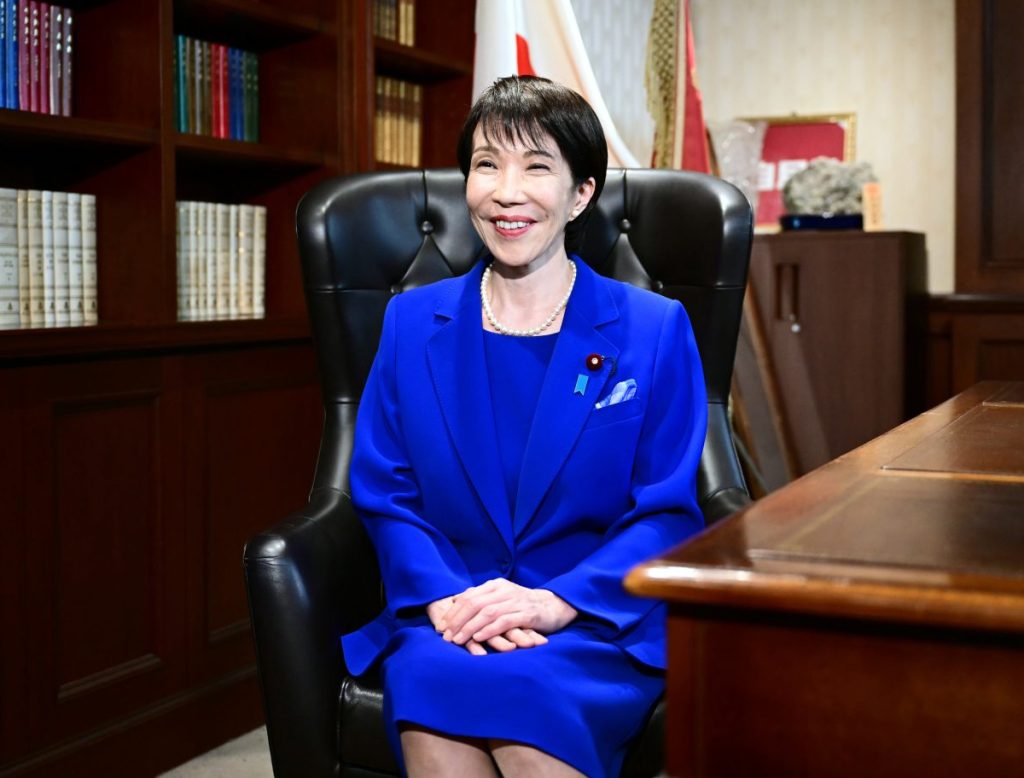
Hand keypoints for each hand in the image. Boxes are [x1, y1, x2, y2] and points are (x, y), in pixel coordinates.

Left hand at [427, 594, 547, 654]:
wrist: (555, 606)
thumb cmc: (524, 605)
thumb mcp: (502, 597)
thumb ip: (482, 598)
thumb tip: (456, 601)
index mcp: (496, 585)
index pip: (468, 596)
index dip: (452, 612)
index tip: (440, 626)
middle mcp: (504, 590)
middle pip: (474, 604)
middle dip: (457, 621)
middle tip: (445, 636)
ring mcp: (516, 601)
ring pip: (487, 612)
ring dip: (469, 627)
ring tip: (457, 640)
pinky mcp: (527, 614)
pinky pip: (505, 621)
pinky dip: (489, 629)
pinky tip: (479, 638)